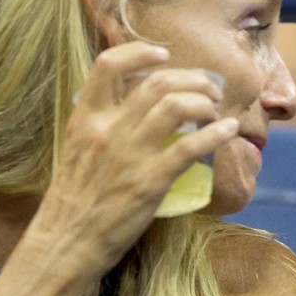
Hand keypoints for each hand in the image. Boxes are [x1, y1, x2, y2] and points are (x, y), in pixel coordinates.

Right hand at [0, 42, 238, 295]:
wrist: (67, 242)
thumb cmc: (76, 198)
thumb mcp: (80, 148)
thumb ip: (105, 123)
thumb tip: (143, 104)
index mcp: (87, 118)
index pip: (108, 65)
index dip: (139, 53)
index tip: (163, 54)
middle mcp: (108, 129)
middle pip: (158, 83)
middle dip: (193, 79)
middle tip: (210, 89)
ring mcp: (130, 154)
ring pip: (177, 106)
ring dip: (206, 102)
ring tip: (216, 109)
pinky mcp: (150, 180)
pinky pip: (191, 146)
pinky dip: (216, 133)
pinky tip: (228, 131)